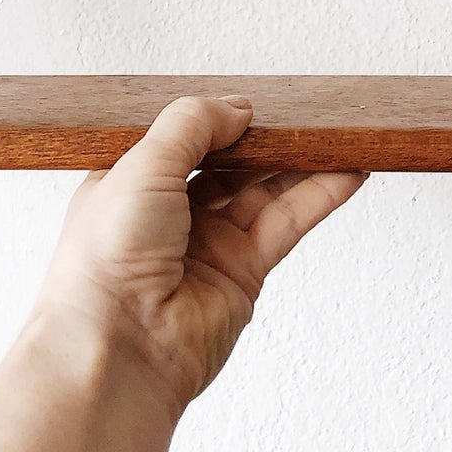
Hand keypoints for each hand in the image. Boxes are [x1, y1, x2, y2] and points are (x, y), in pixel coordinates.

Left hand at [34, 96, 366, 416]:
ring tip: (338, 134)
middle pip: (229, 162)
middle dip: (264, 138)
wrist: (120, 349)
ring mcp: (208, 243)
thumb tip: (236, 109)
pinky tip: (345, 171)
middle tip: (302, 113)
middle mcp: (169, 213)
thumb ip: (191, 126)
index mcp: (130, 184)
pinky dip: (318, 196)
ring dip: (300, 162)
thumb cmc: (105, 262)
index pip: (181, 138)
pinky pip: (286, 223)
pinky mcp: (243, 271)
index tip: (251, 102)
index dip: (215, 119)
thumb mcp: (140, 166)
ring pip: (264, 190)